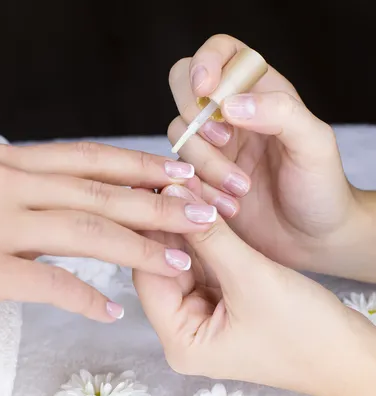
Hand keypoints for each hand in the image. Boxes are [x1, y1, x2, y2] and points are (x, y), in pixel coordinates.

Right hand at [0, 142, 218, 325]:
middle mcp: (7, 184)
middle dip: (160, 204)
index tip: (184, 176)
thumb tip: (71, 198)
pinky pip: (48, 284)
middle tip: (207, 214)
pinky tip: (112, 311)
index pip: (90, 159)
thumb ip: (24, 190)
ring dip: (141, 248)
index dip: (142, 167)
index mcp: (8, 160)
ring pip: (87, 232)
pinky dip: (85, 299)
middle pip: (101, 192)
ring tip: (182, 261)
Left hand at [133, 187, 375, 395]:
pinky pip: (202, 265)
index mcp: (179, 342)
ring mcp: (200, 318)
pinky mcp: (218, 305)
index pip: (148, 277)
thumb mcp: (251, 277)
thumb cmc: (306, 329)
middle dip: (170, 228)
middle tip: (171, 184)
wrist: (350, 353)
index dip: (150, 231)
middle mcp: (181, 332)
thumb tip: (175, 196)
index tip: (154, 190)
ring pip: (182, 263)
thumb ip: (210, 237)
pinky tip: (203, 209)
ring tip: (185, 189)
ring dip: (187, 230)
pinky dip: (205, 241)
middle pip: (162, 268)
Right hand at [168, 34, 368, 278]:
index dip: (205, 63)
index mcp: (259, 92)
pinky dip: (198, 189)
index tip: (207, 91)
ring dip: (204, 164)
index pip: (220, 53)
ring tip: (239, 191)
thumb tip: (228, 103)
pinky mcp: (197, 178)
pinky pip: (178, 172)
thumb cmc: (320, 187)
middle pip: (183, 88)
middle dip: (196, 116)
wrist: (311, 239)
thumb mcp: (313, 143)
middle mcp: (229, 114)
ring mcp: (210, 147)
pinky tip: (227, 207)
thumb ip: (279, 112)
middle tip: (223, 141)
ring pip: (179, 135)